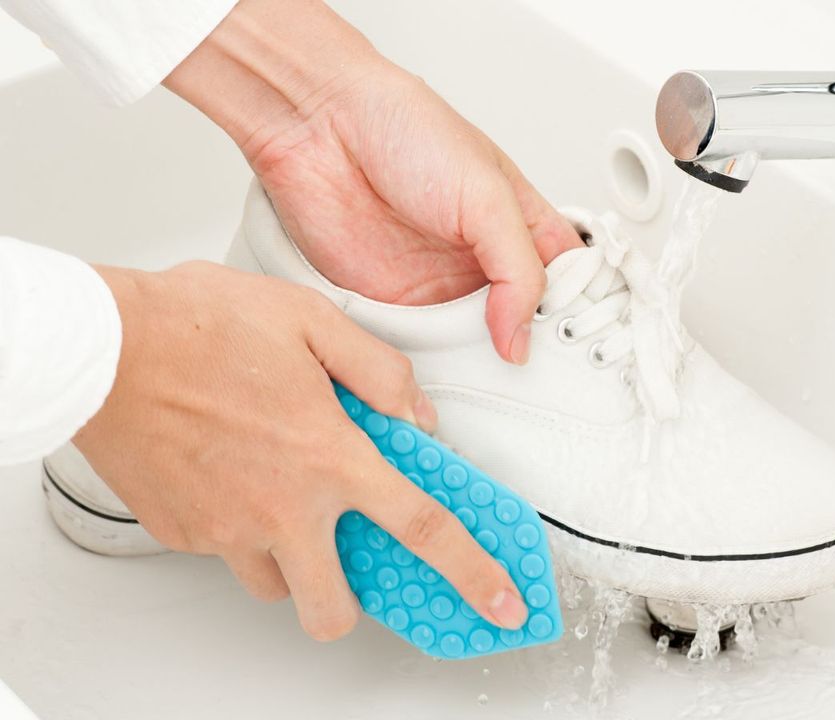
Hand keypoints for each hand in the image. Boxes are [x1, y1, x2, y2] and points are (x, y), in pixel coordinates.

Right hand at [75, 262, 528, 639]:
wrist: (100, 347)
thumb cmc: (199, 324)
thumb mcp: (312, 321)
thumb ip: (380, 372)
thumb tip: (417, 415)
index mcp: (330, 457)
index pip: (422, 529)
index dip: (472, 574)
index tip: (501, 604)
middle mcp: (282, 508)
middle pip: (335, 608)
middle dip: (352, 599)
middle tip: (347, 555)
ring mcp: (227, 529)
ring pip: (275, 584)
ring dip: (291, 559)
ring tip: (278, 495)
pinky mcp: (180, 534)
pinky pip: (224, 552)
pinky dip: (238, 528)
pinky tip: (229, 472)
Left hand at [164, 0, 581, 364]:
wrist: (319, 128)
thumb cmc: (403, 128)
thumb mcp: (487, 195)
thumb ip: (518, 269)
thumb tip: (522, 335)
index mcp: (521, 227)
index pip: (566, 285)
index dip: (575, 319)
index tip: (574, 351)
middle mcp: (482, 262)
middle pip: (522, 327)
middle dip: (529, 354)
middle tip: (535, 378)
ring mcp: (438, 288)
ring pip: (470, 349)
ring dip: (477, 367)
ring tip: (485, 377)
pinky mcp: (392, 307)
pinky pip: (417, 350)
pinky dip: (425, 366)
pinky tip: (436, 367)